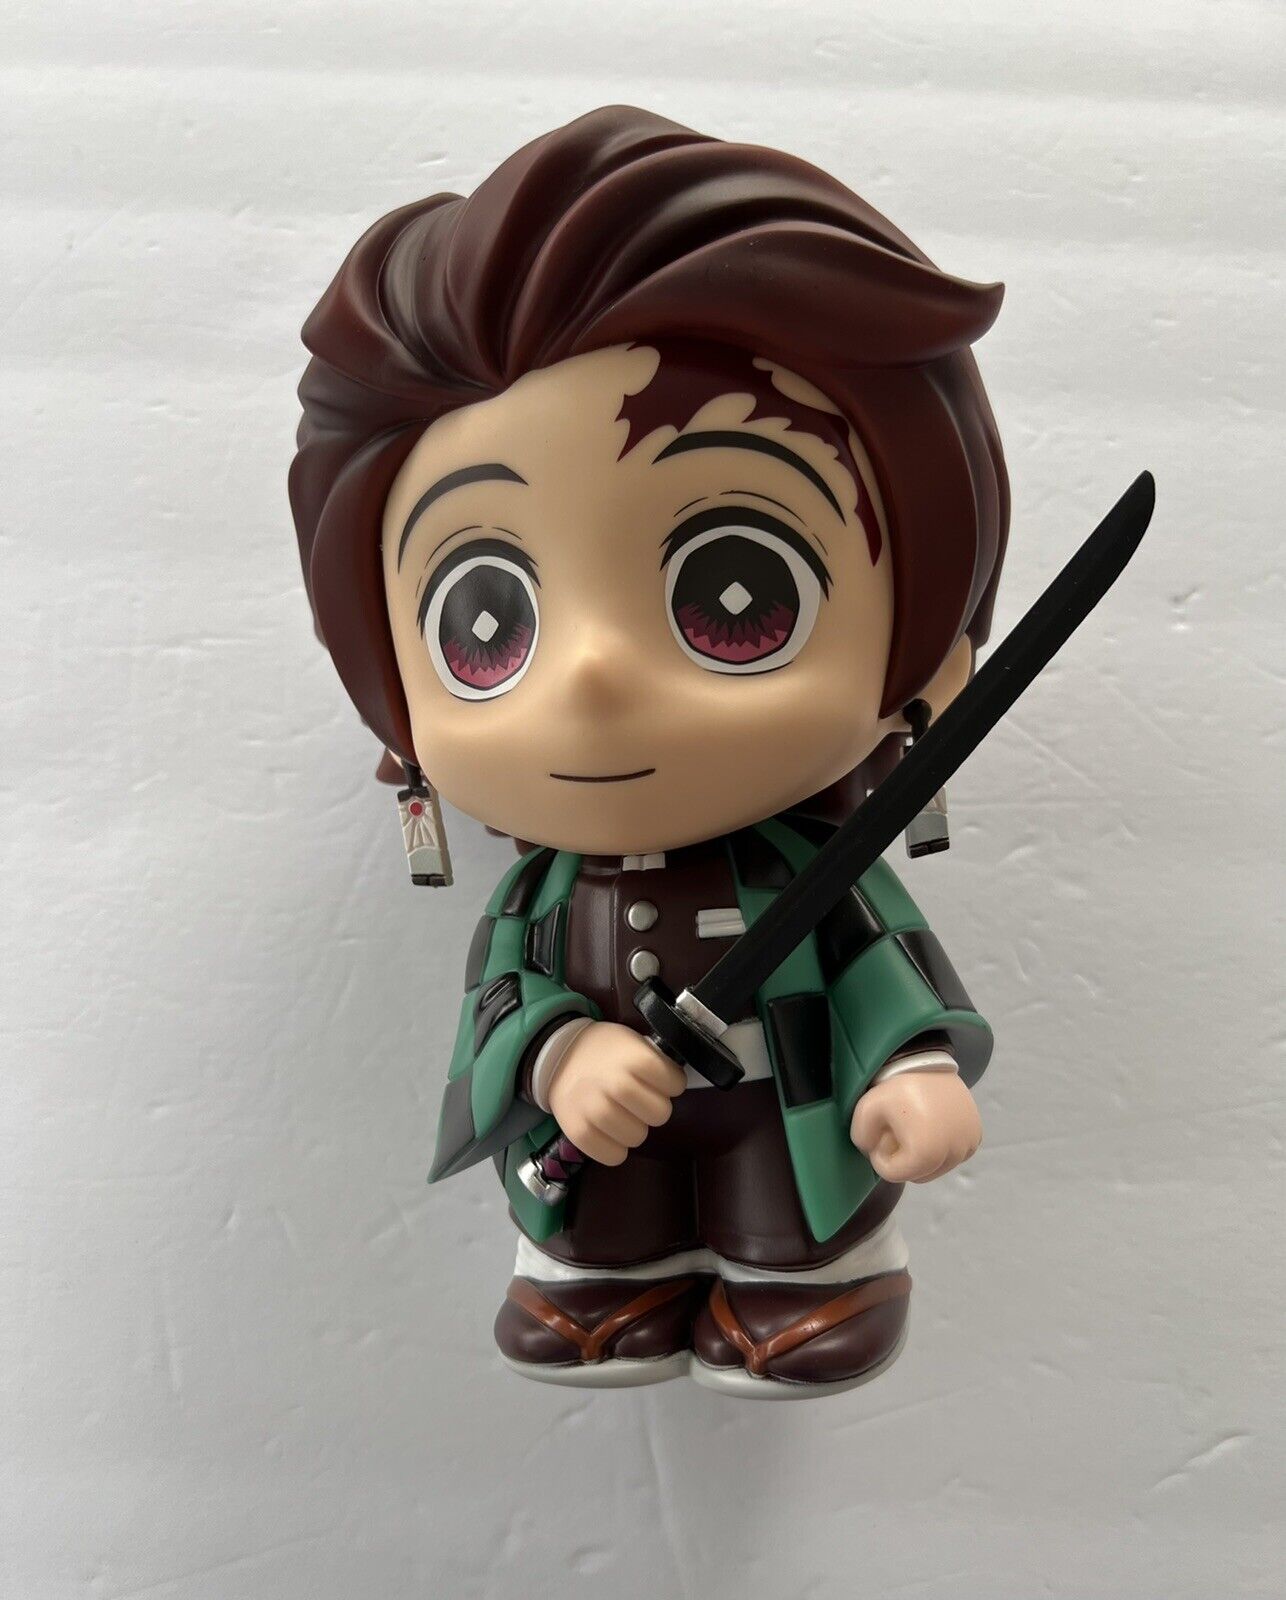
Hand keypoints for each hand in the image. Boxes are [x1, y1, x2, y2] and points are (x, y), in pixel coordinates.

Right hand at [547, 1022, 685, 1166]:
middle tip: (640, 1100)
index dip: (671, 1083)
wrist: (558, 1058)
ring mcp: (596, 1110)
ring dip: (634, 1127)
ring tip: (622, 1113)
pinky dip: (616, 1148)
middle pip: (660, 1114)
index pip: (675, 1084)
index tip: (659, 1081)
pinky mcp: (579, 1132)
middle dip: (654, 1108)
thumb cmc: (603, 1051)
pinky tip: (610, 1131)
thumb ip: (656, 1060)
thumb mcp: (632, 1041)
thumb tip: (676, 1084)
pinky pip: (614, 1156)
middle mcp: (616, 1084)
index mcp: (634, 1058)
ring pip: (638, 1136)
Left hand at [850, 1072, 981, 1183]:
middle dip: (902, 1158)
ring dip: (921, 1156)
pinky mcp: (975, 1137)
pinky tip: (930, 1126)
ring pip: (935, 1168)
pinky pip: (951, 1156)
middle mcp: (954, 1153)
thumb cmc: (896, 1086)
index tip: (880, 1134)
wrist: (927, 1061)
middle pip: (917, 1174)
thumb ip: (862, 1140)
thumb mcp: (865, 1110)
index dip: (880, 1158)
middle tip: (895, 1131)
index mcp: (928, 1152)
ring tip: (913, 1127)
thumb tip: (873, 1154)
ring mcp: (967, 1145)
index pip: (895, 1174)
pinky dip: (939, 1148)